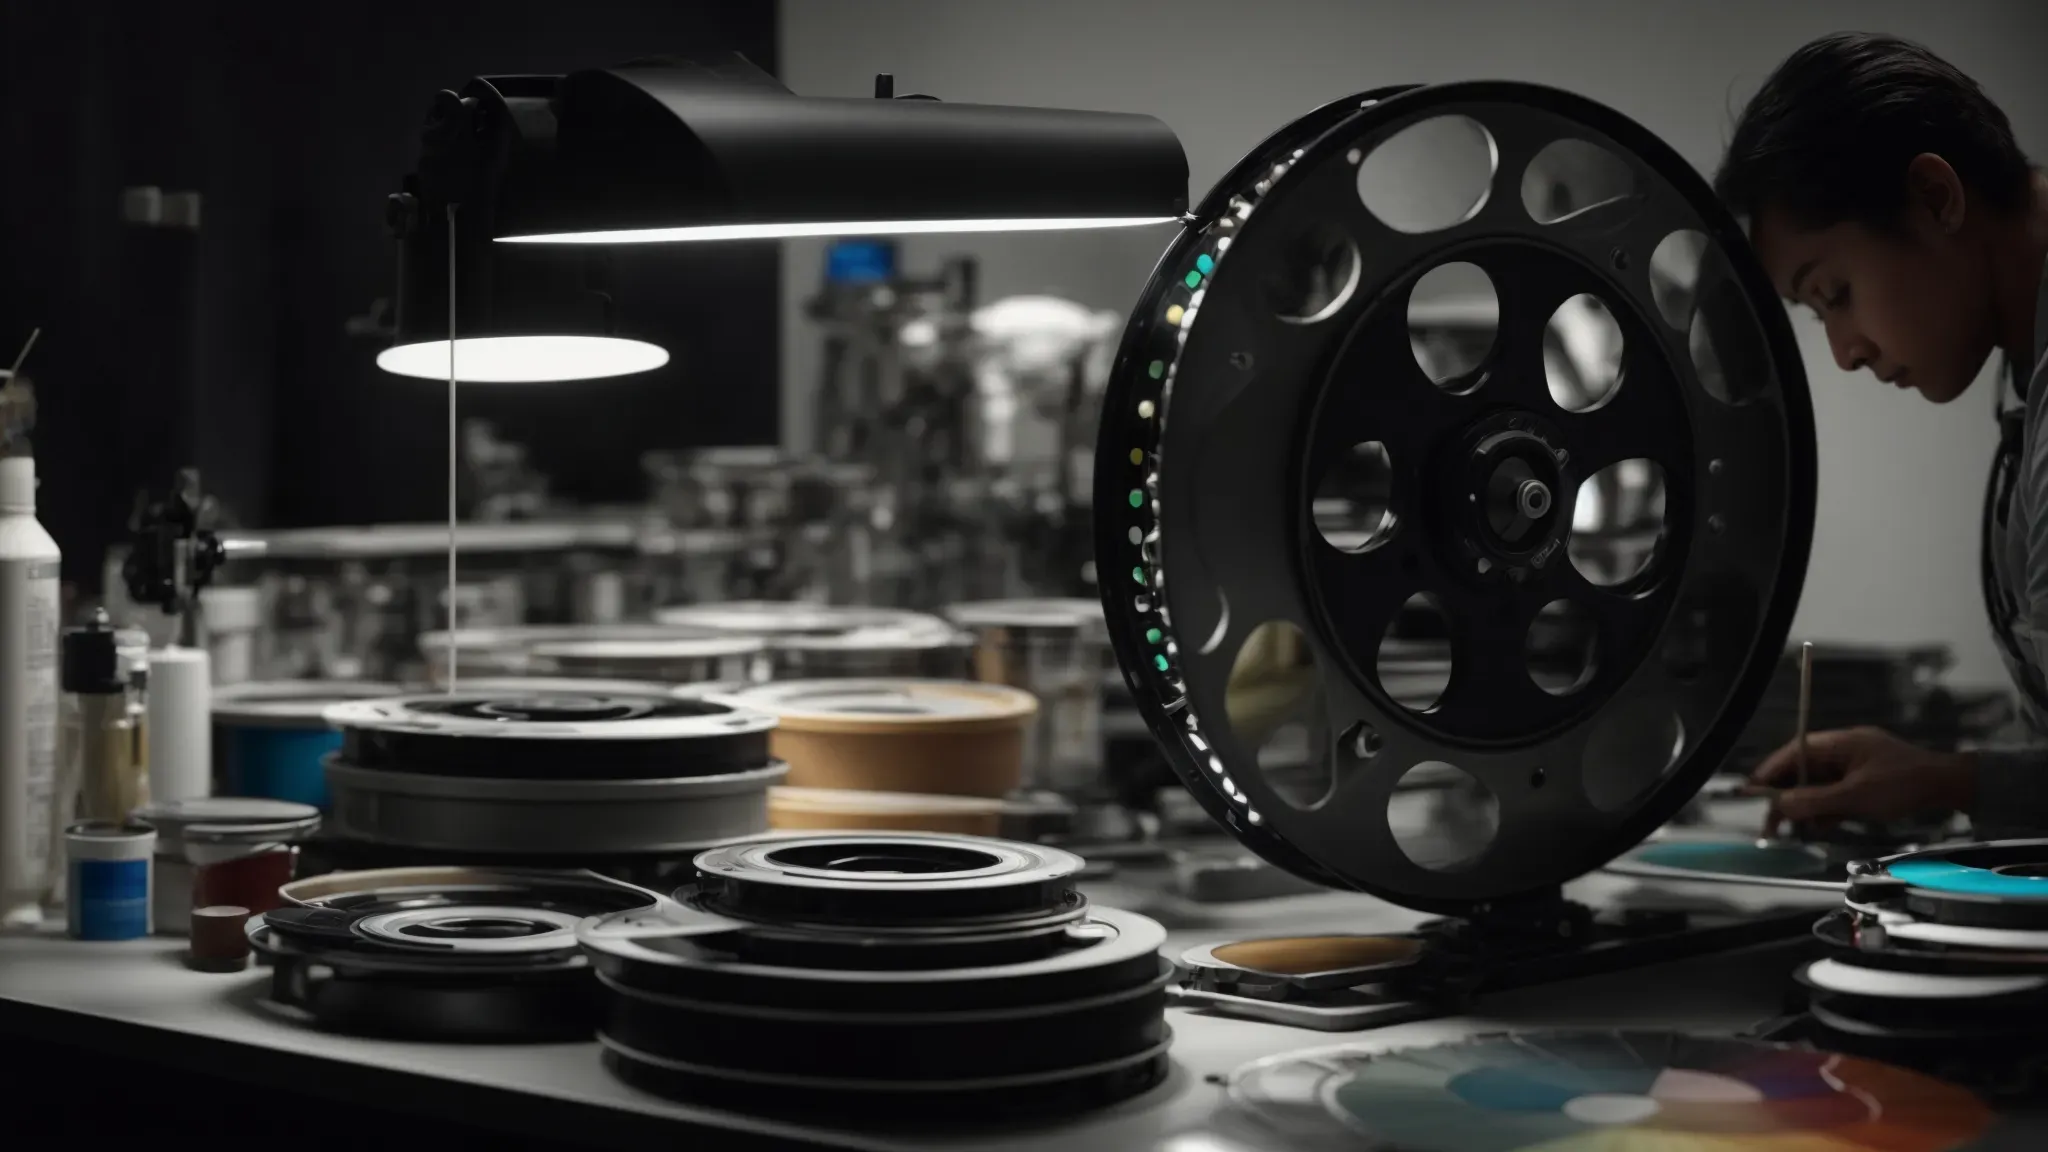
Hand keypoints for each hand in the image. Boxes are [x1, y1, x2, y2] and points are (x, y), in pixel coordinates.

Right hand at [1745, 726, 1975, 838]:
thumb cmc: (1906, 785)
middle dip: (1786, 797)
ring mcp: (1852, 766)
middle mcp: (1841, 751)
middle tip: (1773, 824)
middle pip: (1800, 772)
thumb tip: (1780, 806)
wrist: (1950, 787)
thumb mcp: (1856, 796)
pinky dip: (1826, 809)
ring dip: (1807, 807)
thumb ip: (1815, 802)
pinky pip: (1833, 794)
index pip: (1792, 754)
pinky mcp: (1862, 781)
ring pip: (1816, 786)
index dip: (1769, 774)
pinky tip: (1824, 825)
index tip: (1751, 793)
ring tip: (1799, 829)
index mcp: (1838, 743)